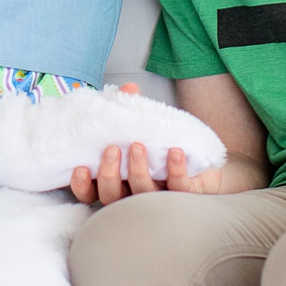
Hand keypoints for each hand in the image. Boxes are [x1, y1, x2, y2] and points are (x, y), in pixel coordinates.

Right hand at [67, 84, 226, 204]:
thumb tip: (129, 88)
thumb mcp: (145, 128)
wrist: (205, 163)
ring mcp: (159, 196)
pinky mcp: (185, 193)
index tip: (80, 168)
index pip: (93, 192)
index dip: (82, 186)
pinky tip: (175, 153)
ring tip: (138, 147)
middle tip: (112, 150)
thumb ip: (132, 110)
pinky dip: (176, 170)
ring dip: (138, 171)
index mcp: (118, 181)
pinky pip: (179, 187)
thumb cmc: (164, 148)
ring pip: (143, 194)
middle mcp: (134, 193)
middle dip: (109, 175)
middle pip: (112, 197)